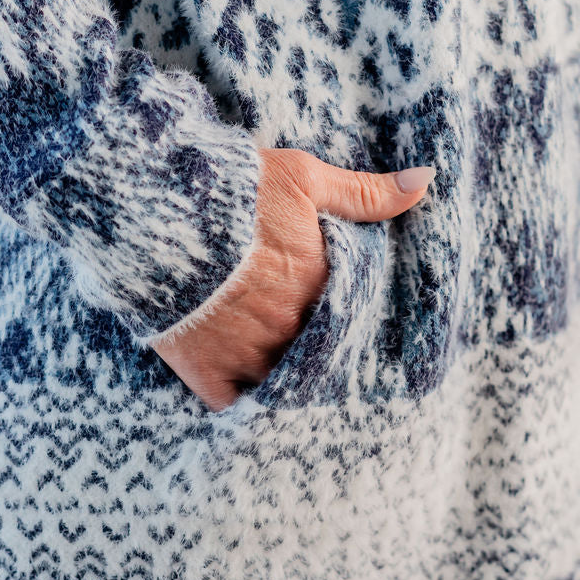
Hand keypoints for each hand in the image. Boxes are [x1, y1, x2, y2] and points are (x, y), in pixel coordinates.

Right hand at [149, 148, 434, 410]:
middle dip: (312, 342)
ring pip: (280, 379)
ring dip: (280, 370)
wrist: (155, 211)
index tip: (333, 307)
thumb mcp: (303, 178)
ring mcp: (248, 353)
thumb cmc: (232, 191)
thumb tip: (424, 183)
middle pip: (315, 348)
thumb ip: (364, 192)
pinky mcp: (205, 370)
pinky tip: (241, 384)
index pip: (348, 312)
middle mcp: (291, 328)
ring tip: (272, 358)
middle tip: (300, 334)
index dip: (342, 311)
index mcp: (320, 285)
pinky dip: (240, 396)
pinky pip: (233, 401)